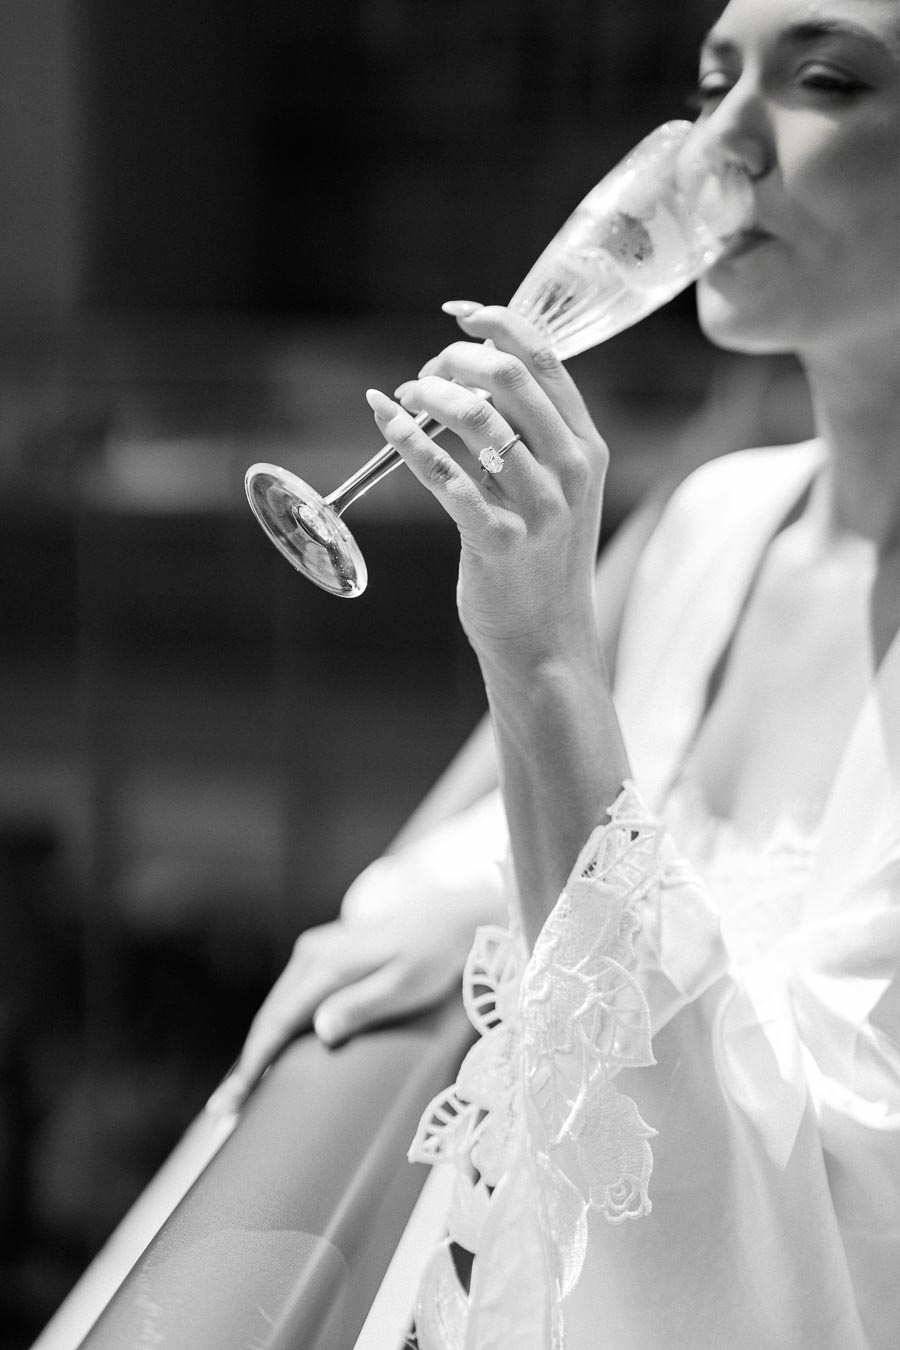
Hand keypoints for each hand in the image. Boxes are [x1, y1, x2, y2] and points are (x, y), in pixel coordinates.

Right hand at [207, 826, 505, 1115]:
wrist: (451, 918)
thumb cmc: (435, 957)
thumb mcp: (406, 986)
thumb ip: (363, 1006)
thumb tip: (319, 1029)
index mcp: (328, 964)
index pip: (278, 1022)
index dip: (253, 1064)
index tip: (234, 1101)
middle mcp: (312, 953)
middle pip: (269, 1016)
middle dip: (247, 1064)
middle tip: (225, 1112)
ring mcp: (315, 950)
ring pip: (278, 1006)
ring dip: (259, 1046)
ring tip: (241, 1090)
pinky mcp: (324, 952)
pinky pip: (291, 996)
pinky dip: (277, 1026)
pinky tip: (270, 1051)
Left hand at [366, 304, 608, 663]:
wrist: (545, 639)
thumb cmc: (540, 560)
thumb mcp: (555, 491)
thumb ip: (531, 437)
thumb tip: (476, 379)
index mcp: (586, 446)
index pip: (546, 358)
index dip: (498, 323)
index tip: (459, 315)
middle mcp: (569, 469)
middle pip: (508, 377)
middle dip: (454, 360)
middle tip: (424, 375)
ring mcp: (538, 506)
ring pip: (475, 417)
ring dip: (426, 395)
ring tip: (403, 400)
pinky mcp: (497, 538)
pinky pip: (443, 472)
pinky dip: (405, 436)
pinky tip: (384, 418)